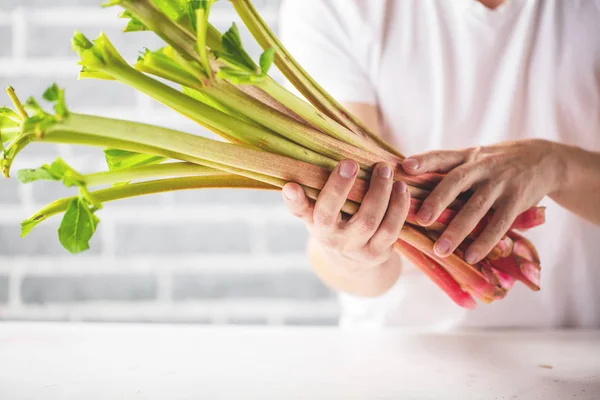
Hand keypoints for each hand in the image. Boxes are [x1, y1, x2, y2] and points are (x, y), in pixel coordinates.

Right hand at [282, 160, 410, 267]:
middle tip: (350, 162)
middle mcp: (329, 237)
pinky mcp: (376, 252)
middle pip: (329, 215)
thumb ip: (315, 187)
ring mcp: (353, 246)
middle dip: (339, 188)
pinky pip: (390, 229)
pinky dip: (398, 207)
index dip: (293, 200)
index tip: (290, 186)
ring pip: (366, 220)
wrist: (352, 261)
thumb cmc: (336, 221)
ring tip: (385, 169)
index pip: (298, 210)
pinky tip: (401, 188)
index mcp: (312, 221)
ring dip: (378, 192)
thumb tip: (312, 147)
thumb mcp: (319, 209)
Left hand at [402, 139, 563, 263]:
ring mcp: (501, 183)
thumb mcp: (474, 158)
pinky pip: (500, 223)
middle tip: (419, 219)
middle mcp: (482, 166)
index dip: (424, 160)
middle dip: (438, 200)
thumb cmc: (495, 164)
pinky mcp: (517, 200)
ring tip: (440, 250)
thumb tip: (407, 182)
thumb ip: (447, 169)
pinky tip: (470, 256)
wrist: (544, 159)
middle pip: (456, 182)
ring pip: (477, 207)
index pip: (442, 156)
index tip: (404, 166)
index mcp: (466, 157)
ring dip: (458, 230)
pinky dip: (485, 241)